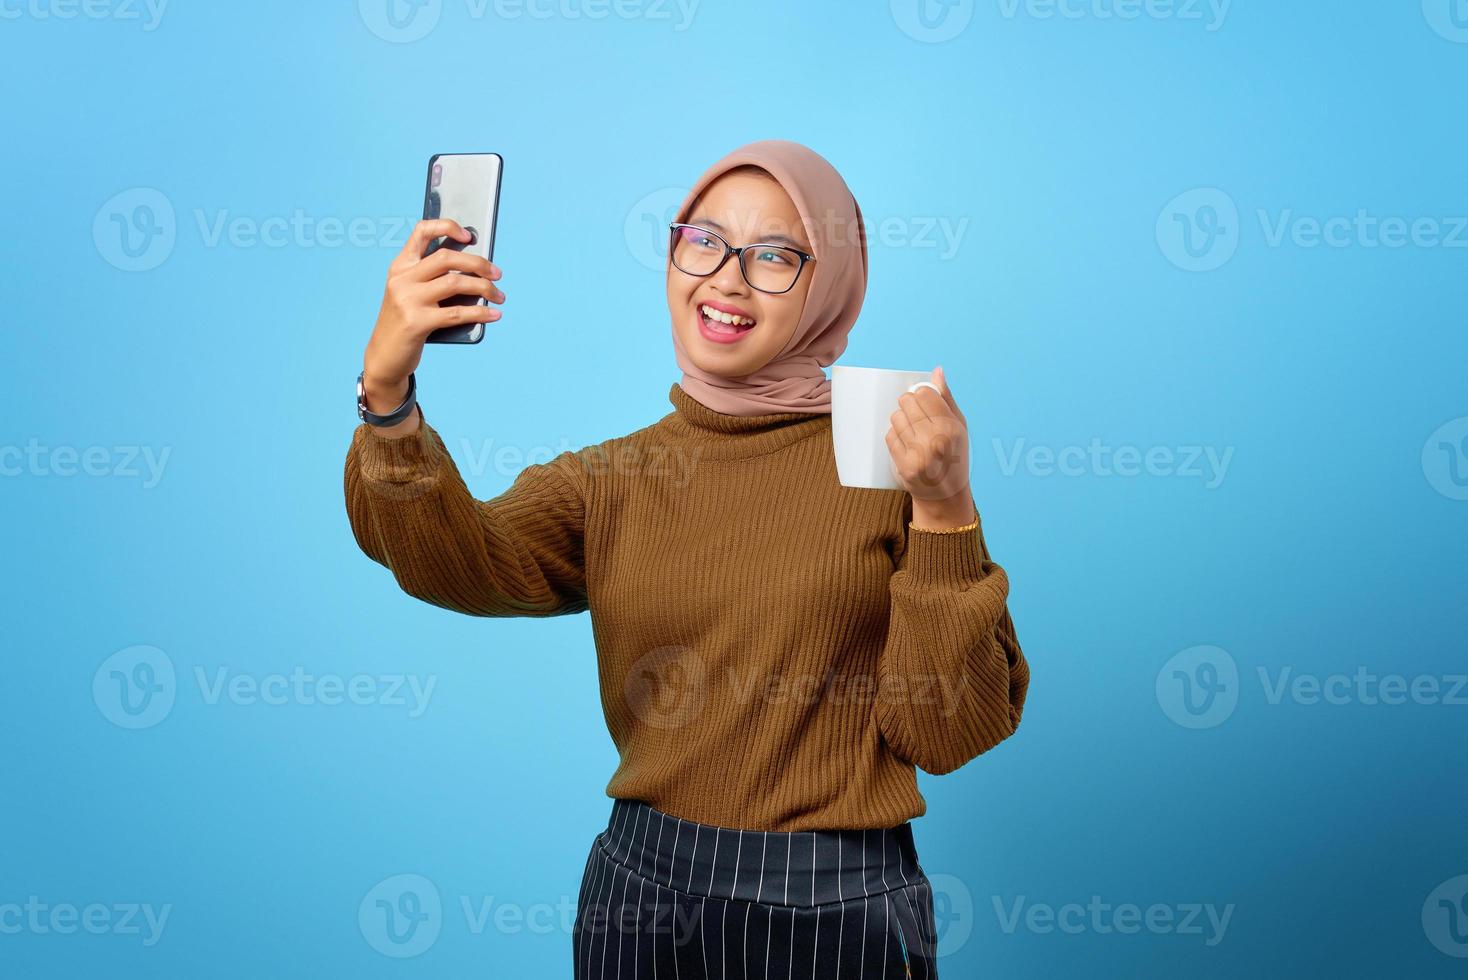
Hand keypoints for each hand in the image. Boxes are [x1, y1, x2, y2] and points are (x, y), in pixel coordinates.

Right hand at [361, 219, 505, 414]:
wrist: (385, 356)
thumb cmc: (406, 322)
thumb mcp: (412, 294)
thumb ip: (434, 279)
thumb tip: (477, 271)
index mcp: (400, 266)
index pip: (422, 232)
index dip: (447, 227)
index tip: (469, 236)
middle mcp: (402, 278)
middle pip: (447, 257)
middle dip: (479, 264)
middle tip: (497, 274)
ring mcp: (408, 299)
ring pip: (456, 283)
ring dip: (485, 289)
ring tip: (499, 296)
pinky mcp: (416, 322)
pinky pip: (457, 313)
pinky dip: (480, 313)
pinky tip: (493, 315)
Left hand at [885, 365, 975, 525]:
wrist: (946, 494)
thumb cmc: (954, 455)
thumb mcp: (959, 426)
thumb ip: (946, 398)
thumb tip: (937, 371)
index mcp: (951, 427)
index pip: (924, 393)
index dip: (922, 395)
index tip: (925, 403)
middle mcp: (935, 439)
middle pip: (906, 401)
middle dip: (909, 405)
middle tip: (917, 418)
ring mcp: (918, 453)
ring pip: (896, 417)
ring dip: (901, 421)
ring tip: (913, 432)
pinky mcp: (904, 465)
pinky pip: (890, 436)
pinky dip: (896, 437)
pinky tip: (908, 445)